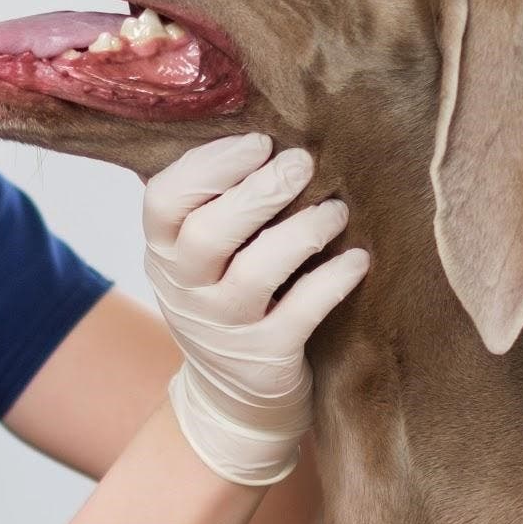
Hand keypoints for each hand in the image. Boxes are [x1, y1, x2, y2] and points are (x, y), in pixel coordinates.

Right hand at [142, 134, 369, 484]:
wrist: (231, 397)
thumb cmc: (224, 296)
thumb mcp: (198, 255)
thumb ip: (213, 201)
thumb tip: (262, 126)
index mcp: (164, 252)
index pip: (164, 202)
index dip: (209, 167)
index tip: (257, 142)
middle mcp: (185, 290)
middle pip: (209, 234)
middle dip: (258, 192)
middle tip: (301, 162)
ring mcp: (224, 326)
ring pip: (256, 274)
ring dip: (301, 232)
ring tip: (336, 209)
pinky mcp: (266, 357)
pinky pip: (302, 312)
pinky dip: (333, 281)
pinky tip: (358, 258)